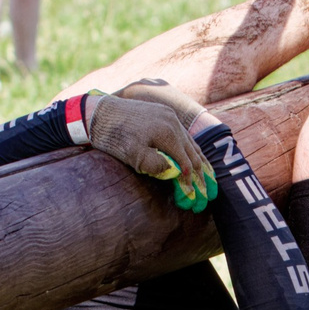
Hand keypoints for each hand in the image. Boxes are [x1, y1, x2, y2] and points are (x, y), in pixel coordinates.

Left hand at [85, 84, 217, 210]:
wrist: (99, 112)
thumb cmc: (114, 137)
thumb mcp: (132, 155)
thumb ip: (155, 165)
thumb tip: (176, 173)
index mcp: (168, 134)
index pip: (187, 163)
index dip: (192, 182)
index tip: (195, 198)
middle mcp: (174, 122)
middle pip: (194, 153)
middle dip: (202, 175)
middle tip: (209, 193)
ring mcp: (170, 115)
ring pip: (191, 142)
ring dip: (200, 161)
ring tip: (209, 177)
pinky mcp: (164, 112)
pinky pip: (183, 133)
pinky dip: (190, 147)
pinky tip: (194, 156)